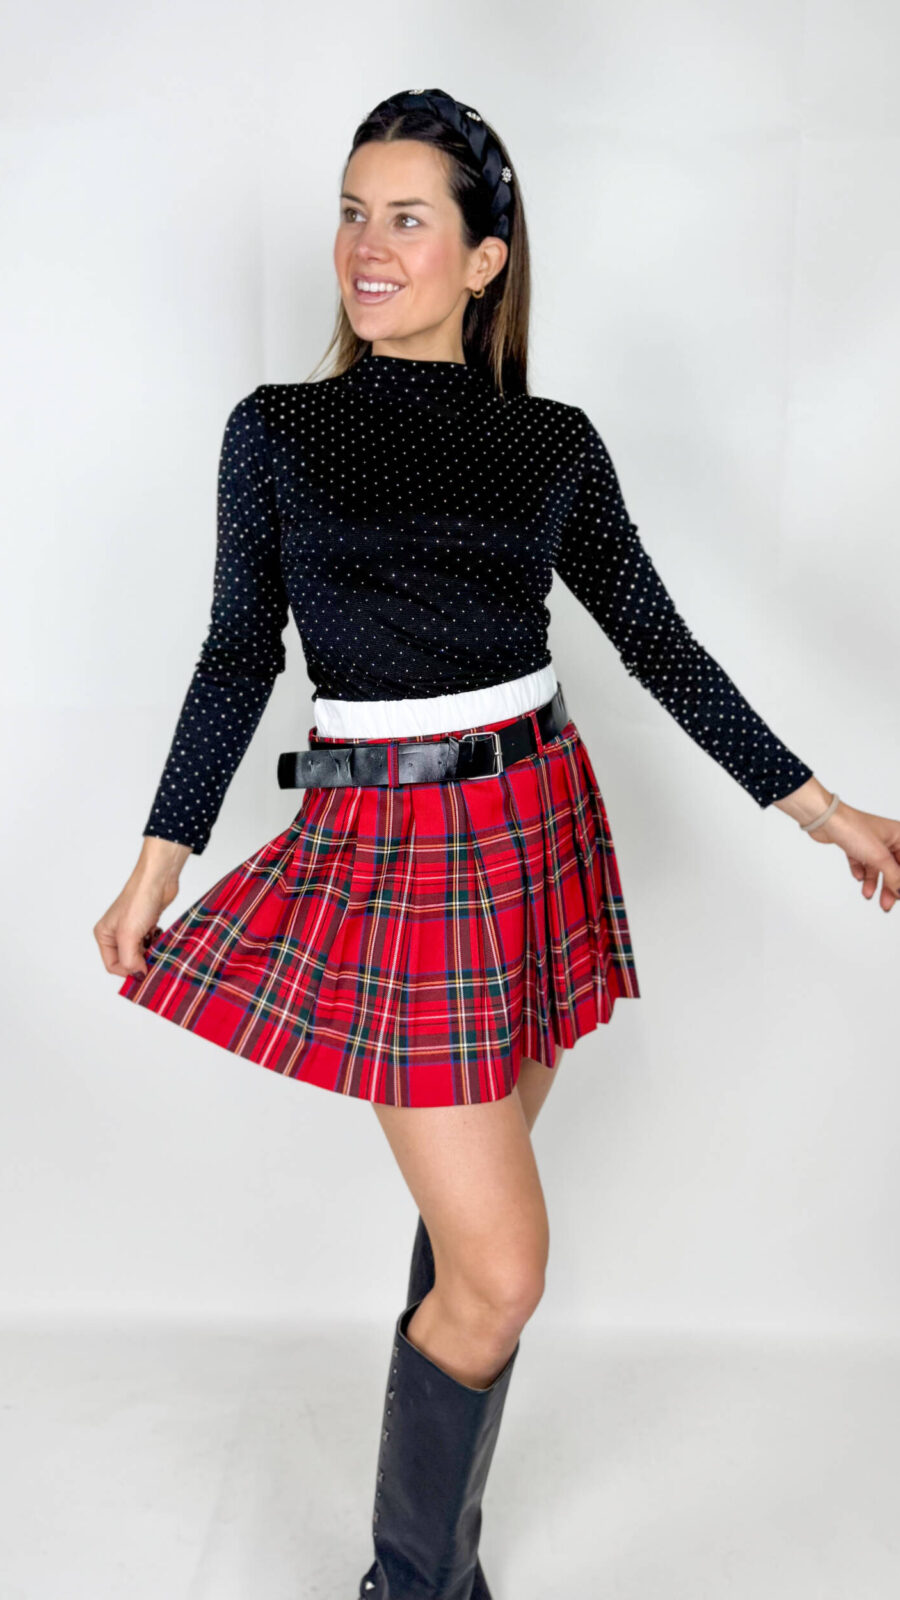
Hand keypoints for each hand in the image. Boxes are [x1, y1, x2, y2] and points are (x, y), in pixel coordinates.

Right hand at [94, 851, 184, 977]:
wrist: (158, 879)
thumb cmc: (139, 900)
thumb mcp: (129, 935)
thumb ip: (129, 959)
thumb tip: (137, 975)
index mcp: (104, 935)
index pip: (113, 966)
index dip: (129, 971)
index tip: (145, 969)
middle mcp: (115, 933)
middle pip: (128, 960)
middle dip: (141, 961)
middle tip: (154, 958)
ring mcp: (131, 929)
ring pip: (141, 952)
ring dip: (150, 952)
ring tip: (157, 944)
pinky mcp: (146, 924)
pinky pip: (151, 943)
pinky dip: (157, 944)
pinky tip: (160, 935)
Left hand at [805, 800, 899, 912]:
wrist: (825, 819)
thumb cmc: (854, 829)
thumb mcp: (880, 858)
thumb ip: (894, 877)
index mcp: (899, 835)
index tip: (898, 895)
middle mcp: (886, 837)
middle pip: (893, 867)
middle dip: (889, 886)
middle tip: (886, 903)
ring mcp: (870, 841)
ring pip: (877, 866)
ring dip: (873, 881)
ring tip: (867, 894)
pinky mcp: (855, 844)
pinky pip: (862, 862)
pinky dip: (860, 871)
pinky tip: (858, 877)